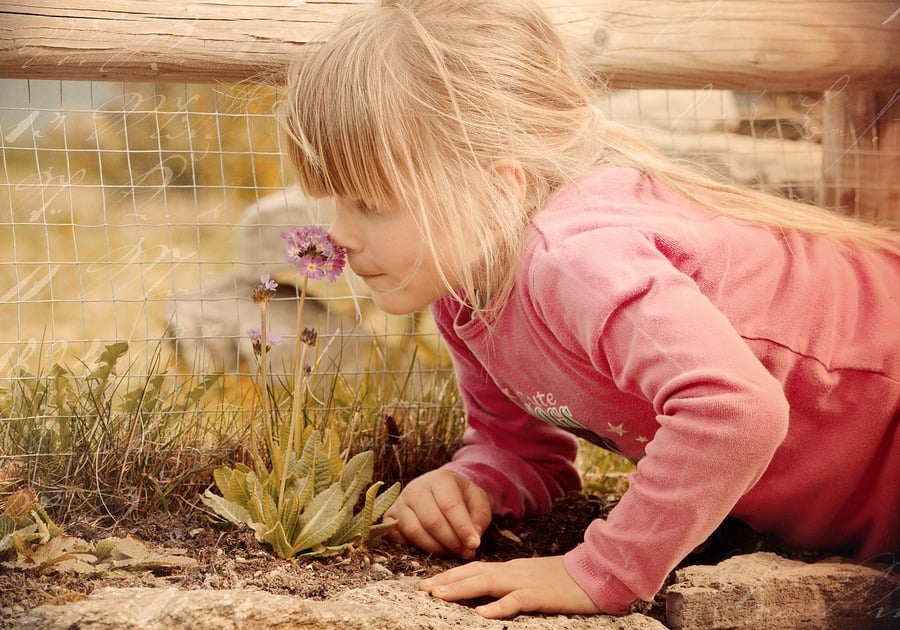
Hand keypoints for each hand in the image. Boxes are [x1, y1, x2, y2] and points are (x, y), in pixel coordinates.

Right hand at [383, 469, 491, 559]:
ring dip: (434, 548)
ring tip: (451, 553)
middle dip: (450, 542)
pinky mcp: (390, 517)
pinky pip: (396, 537)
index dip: (462, 528)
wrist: (440, 489)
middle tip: (465, 553)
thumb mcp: (478, 500)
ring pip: (413, 531)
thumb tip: (472, 538)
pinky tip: (429, 551)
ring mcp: (400, 503)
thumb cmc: (461, 496)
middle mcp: (416, 488)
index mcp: (439, 479)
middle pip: (431, 521)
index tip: (474, 545)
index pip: (450, 505)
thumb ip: (480, 518)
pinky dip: (411, 548)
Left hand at [419, 556, 599, 618]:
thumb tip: (491, 593)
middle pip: (474, 572)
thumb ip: (513, 583)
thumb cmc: (567, 581)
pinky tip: (482, 614)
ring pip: (488, 582)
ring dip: (461, 588)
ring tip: (439, 595)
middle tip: (423, 588)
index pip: (475, 568)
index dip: (451, 574)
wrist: (597, 573)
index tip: (429, 583)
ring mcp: (526, 582)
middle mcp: (514, 571)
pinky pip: (516, 600)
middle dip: (447, 580)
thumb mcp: (534, 579)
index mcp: (512, 569)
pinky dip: (498, 607)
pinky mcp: (541, 595)